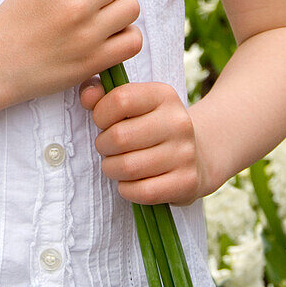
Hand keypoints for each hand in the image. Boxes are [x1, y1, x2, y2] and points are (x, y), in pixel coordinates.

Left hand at [78, 80, 210, 206]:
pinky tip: (129, 182)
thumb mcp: (134, 102)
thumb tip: (86, 96)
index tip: (103, 122)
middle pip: (119, 137)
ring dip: (112, 169)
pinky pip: (143, 192)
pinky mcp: (187, 182)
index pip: (120, 100)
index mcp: (163, 95)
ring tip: (115, 164)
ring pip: (128, 167)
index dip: (101, 114)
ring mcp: (185, 153)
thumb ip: (103, 94)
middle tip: (106, 147)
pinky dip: (127, 189)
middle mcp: (178, 121)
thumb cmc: (151, 125)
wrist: (199, 153)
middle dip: (103, 145)